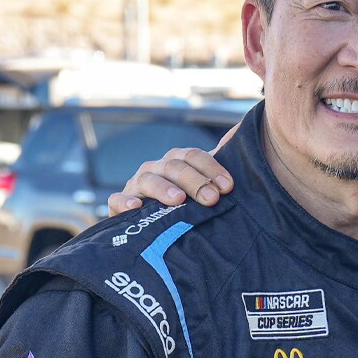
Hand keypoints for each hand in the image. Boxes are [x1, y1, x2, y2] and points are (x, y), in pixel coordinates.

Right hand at [106, 125, 237, 215]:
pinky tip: (136, 207)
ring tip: (178, 200)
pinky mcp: (119, 206)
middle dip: (195, 182)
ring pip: (147, 180)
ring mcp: (136, 186)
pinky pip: (117, 200)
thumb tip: (240, 131)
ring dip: (163, 188)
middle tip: (211, 198)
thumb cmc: (188, 202)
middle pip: (174, 167)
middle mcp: (156, 169)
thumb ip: (221, 159)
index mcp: (177, 161)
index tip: (229, 186)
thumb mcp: (205, 181)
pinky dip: (125, 202)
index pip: (194, 156)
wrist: (154, 226)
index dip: (212, 168)